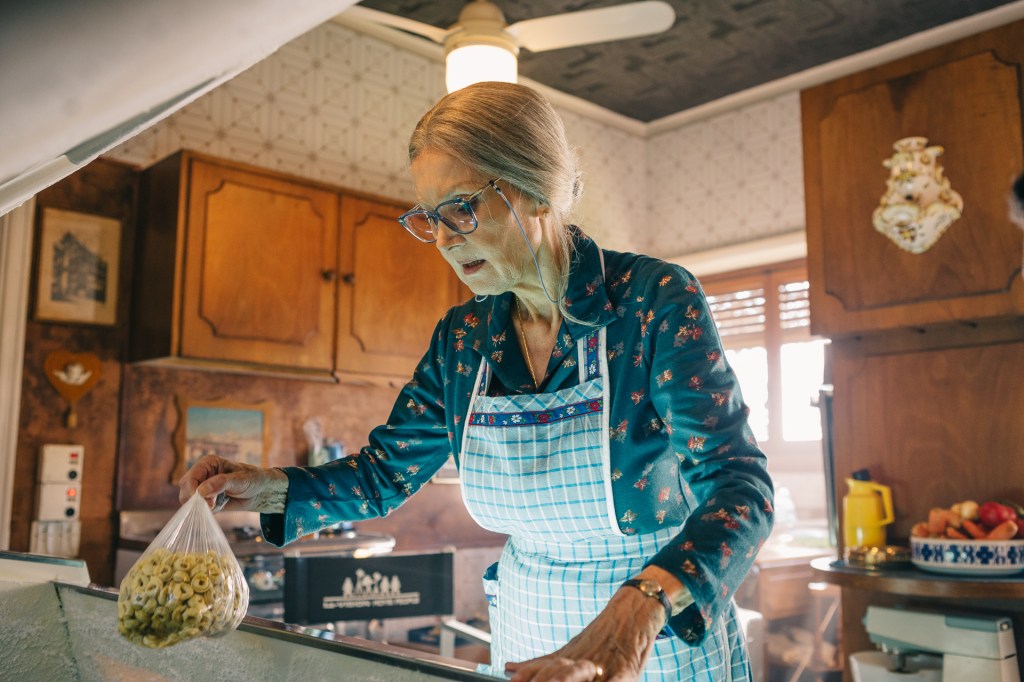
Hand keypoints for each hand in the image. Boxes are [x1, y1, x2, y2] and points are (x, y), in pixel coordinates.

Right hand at [178, 454, 287, 512]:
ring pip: (188, 502)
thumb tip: (201, 491)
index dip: (193, 492)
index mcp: (207, 463)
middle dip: (196, 501)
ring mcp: (202, 488)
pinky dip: (206, 511)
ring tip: (218, 503)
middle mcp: (201, 474)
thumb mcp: (240, 479)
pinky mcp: (205, 499)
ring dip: (201, 507)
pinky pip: (197, 509)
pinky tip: (219, 506)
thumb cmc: (252, 479)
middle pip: (185, 491)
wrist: (260, 491)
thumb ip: (221, 483)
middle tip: (214, 505)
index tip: (205, 503)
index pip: (189, 479)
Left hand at [504, 587, 663, 680]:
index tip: (510, 677)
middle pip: (555, 671)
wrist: (634, 612)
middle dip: (539, 679)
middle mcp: (581, 659)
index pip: (542, 667)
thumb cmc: (602, 634)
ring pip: (579, 672)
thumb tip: (510, 668)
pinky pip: (616, 679)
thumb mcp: (572, 647)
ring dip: (563, 679)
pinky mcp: (625, 670)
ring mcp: (602, 664)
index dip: (526, 673)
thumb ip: (544, 661)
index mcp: (568, 655)